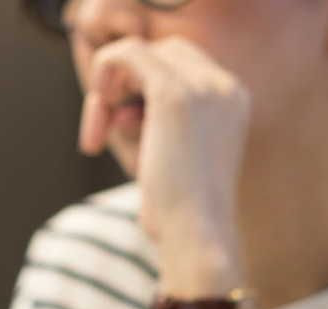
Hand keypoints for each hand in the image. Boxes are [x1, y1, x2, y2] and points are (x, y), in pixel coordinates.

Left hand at [79, 36, 249, 295]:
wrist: (197, 237)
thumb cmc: (181, 217)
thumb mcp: (170, 164)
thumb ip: (152, 132)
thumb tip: (118, 114)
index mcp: (233, 100)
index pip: (181, 64)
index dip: (140, 86)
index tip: (119, 129)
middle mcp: (224, 86)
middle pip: (162, 52)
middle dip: (124, 82)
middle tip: (102, 130)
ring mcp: (203, 87)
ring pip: (141, 52)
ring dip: (109, 87)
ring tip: (96, 134)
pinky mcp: (173, 94)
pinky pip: (127, 53)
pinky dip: (103, 72)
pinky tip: (95, 115)